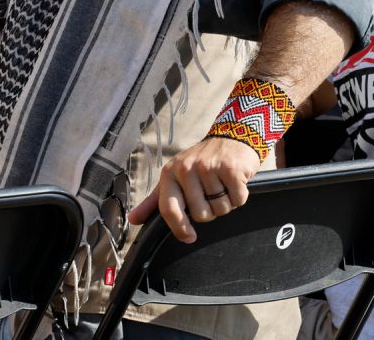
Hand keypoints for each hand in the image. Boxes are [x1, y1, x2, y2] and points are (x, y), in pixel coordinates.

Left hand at [128, 137, 259, 243]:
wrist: (232, 136)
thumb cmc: (202, 161)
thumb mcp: (175, 176)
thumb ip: (155, 200)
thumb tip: (134, 220)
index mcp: (170, 173)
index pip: (169, 209)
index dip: (179, 228)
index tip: (189, 237)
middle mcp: (187, 168)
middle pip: (201, 214)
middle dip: (211, 210)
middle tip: (213, 193)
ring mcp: (210, 167)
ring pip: (220, 208)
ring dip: (226, 203)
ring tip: (224, 186)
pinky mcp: (231, 168)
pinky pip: (237, 199)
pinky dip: (240, 196)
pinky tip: (236, 182)